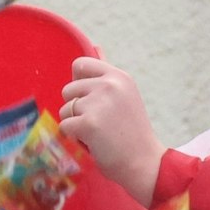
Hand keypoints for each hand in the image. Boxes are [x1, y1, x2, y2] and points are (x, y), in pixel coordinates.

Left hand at [59, 56, 162, 206]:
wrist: (144, 162)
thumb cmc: (131, 132)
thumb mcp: (125, 95)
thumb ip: (107, 75)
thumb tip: (96, 47)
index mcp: (118, 76)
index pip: (80, 64)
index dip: (79, 84)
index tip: (91, 100)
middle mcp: (109, 85)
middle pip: (68, 90)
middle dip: (77, 109)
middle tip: (99, 123)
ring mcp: (98, 103)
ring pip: (65, 109)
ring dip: (75, 124)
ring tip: (98, 133)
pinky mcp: (88, 123)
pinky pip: (65, 126)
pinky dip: (75, 138)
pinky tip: (94, 143)